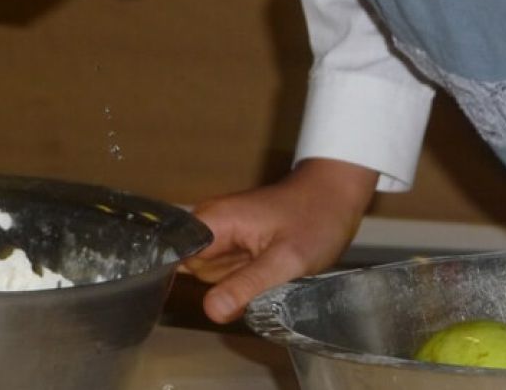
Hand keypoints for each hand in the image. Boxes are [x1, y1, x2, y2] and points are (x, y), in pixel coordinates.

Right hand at [186, 158, 377, 322]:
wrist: (338, 196)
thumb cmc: (317, 216)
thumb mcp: (287, 258)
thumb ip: (247, 284)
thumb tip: (211, 310)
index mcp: (213, 222)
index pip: (167, 257)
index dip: (174, 282)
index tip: (204, 295)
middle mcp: (211, 228)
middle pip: (191, 275)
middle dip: (220, 289)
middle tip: (259, 282)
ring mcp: (224, 238)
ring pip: (211, 279)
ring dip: (236, 287)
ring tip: (270, 273)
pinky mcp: (238, 247)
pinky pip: (229, 275)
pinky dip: (247, 283)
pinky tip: (270, 274)